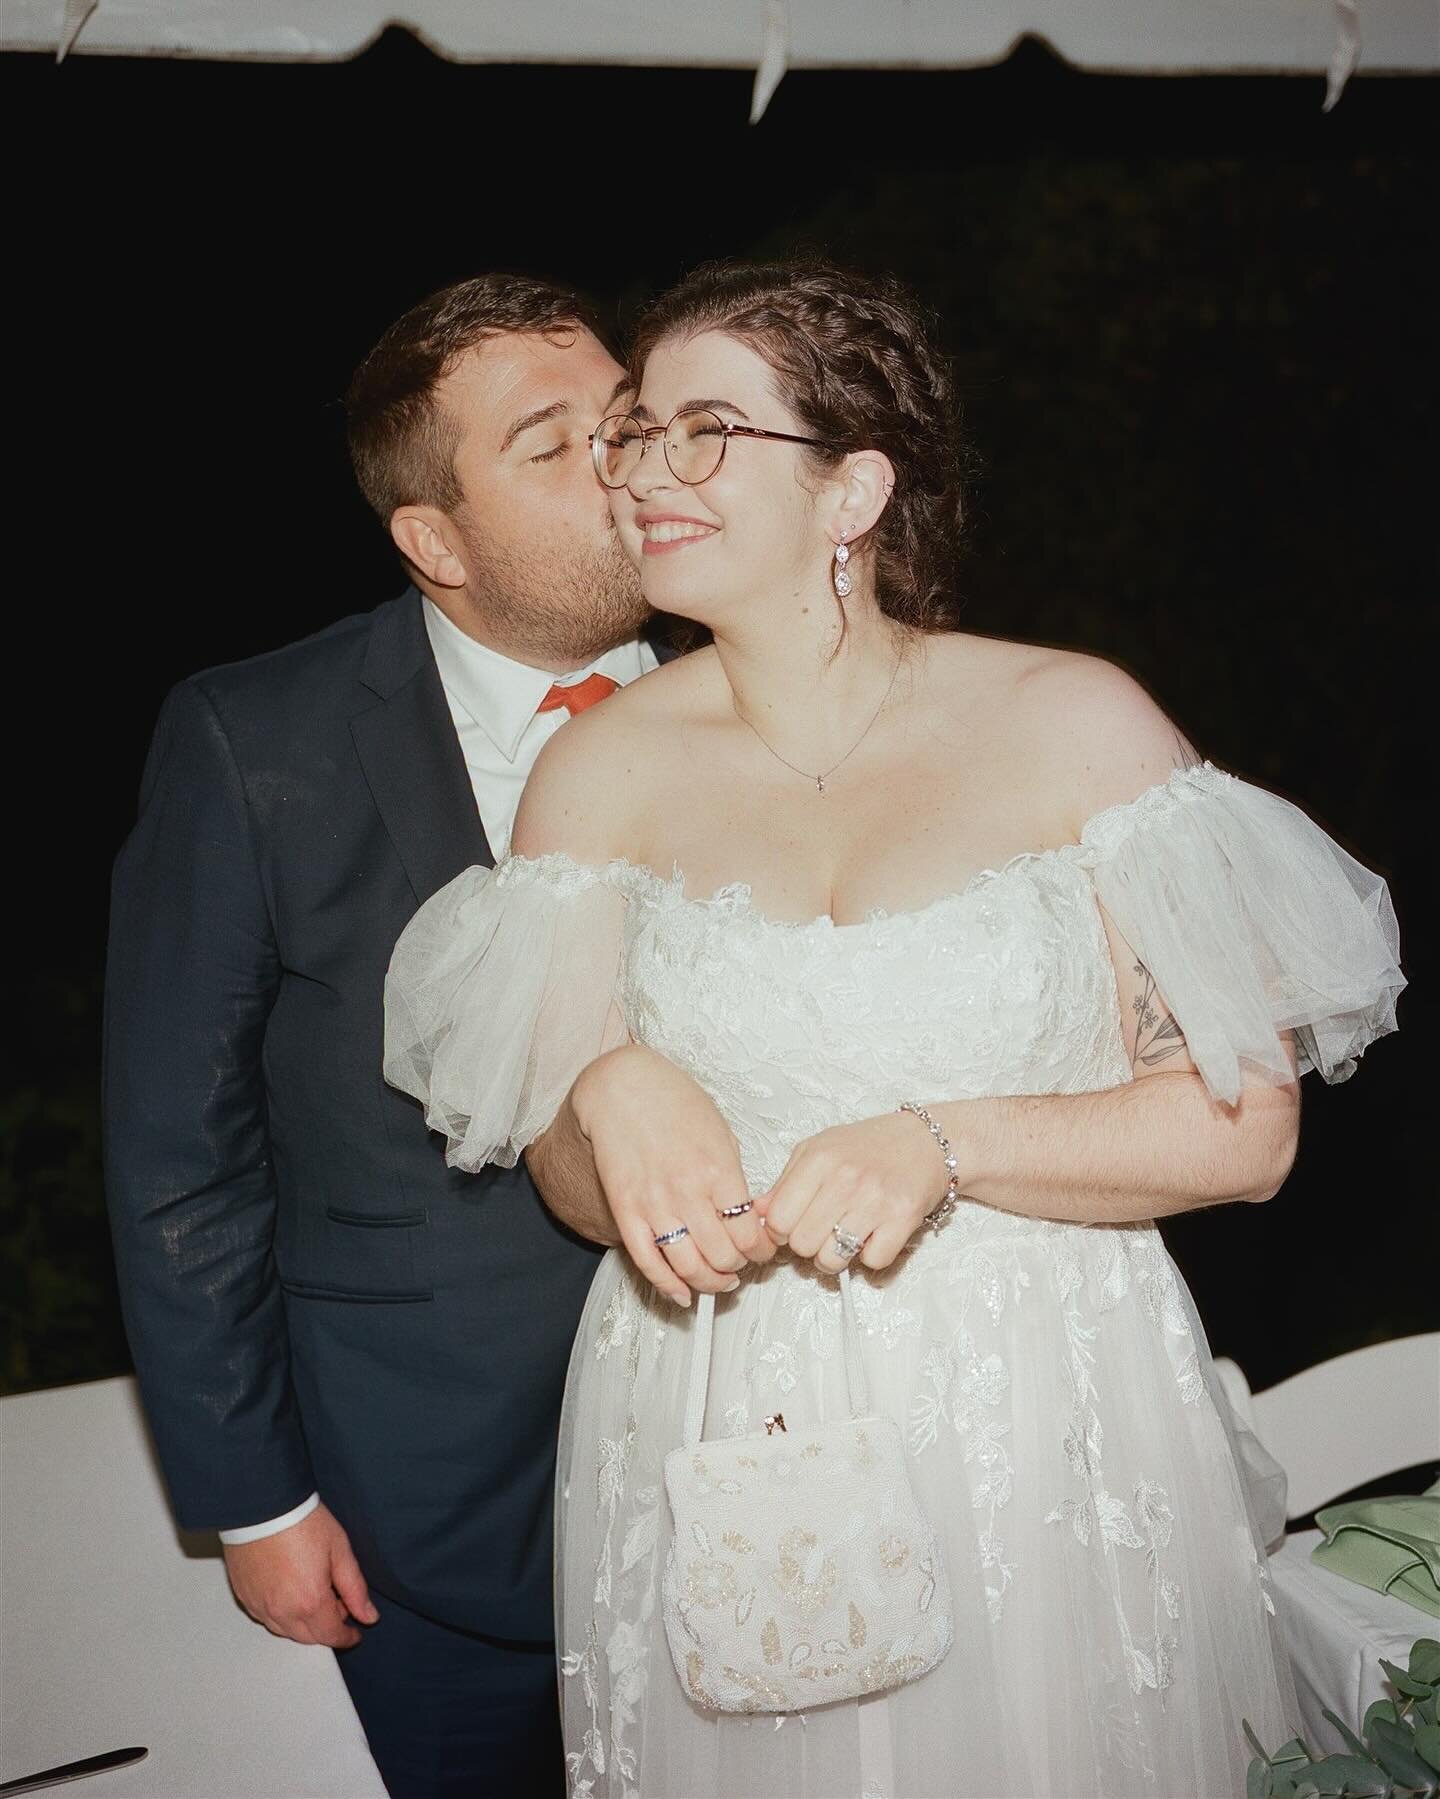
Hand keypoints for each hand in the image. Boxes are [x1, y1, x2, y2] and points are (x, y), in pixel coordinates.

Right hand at [222, 1501, 377, 1648]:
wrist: (264, 1505)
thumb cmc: (301, 1522)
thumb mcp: (340, 1551)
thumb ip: (355, 1589)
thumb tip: (368, 1615)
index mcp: (309, 1603)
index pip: (331, 1636)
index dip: (346, 1636)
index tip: (354, 1632)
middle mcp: (282, 1612)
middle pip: (308, 1637)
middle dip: (326, 1627)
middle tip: (338, 1603)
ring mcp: (260, 1606)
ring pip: (285, 1630)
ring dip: (303, 1623)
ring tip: (314, 1593)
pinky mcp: (245, 1596)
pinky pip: (266, 1617)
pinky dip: (281, 1614)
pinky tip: (291, 1591)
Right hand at [571, 1042, 774, 1305]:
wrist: (622, 1087)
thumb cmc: (675, 1102)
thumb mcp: (720, 1132)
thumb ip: (733, 1177)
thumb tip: (749, 1215)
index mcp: (719, 1171)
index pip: (750, 1233)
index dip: (762, 1251)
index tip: (763, 1250)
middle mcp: (688, 1193)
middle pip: (724, 1256)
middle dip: (739, 1267)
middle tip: (742, 1264)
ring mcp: (654, 1205)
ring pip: (689, 1267)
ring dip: (710, 1283)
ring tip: (720, 1282)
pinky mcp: (626, 1211)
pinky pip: (648, 1262)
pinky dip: (668, 1286)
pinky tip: (682, 1294)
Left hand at [758, 1111, 954, 1273]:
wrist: (926, 1141)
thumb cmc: (868, 1147)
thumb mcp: (818, 1151)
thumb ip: (785, 1183)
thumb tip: (757, 1214)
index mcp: (818, 1159)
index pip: (778, 1219)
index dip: (781, 1231)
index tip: (793, 1226)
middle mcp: (845, 1179)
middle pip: (802, 1244)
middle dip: (808, 1245)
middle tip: (822, 1231)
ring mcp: (875, 1200)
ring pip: (833, 1259)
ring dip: (835, 1257)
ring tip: (843, 1237)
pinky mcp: (903, 1218)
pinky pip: (872, 1262)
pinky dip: (870, 1257)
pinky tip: (872, 1236)